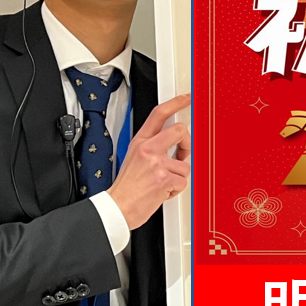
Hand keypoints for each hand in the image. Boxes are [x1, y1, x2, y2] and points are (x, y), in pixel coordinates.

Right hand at [107, 94, 190, 229]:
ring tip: (162, 183)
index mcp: (140, 142)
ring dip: (178, 177)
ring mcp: (157, 163)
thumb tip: (172, 144)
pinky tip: (162, 191)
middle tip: (182, 154)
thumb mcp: (133, 158)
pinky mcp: (164, 178)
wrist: (118, 207)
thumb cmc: (126, 187)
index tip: (187, 98)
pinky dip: (175, 190)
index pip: (159, 114)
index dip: (176, 102)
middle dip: (186, 144)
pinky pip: (182, 181)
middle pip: (180, 131)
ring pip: (184, 164)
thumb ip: (151, 148)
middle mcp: (148, 149)